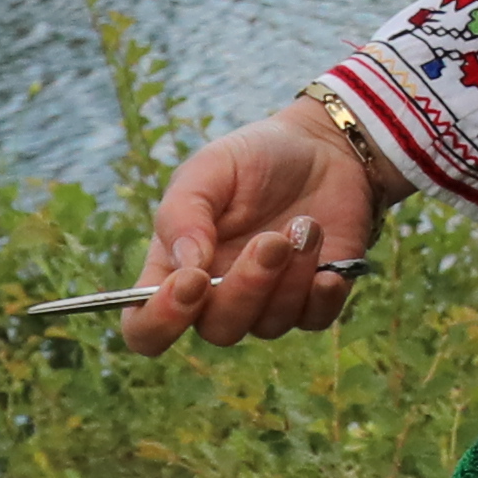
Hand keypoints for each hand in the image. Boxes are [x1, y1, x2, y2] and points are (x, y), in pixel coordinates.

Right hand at [114, 105, 383, 352]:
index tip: (191, 280)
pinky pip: (313, 319)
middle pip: (218, 329)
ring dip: (289, 277)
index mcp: (178, 269)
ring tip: (305, 225)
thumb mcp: (209, 170)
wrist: (323, 147)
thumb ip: (183, 214)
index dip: (161, 321)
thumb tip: (186, 266)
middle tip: (271, 239)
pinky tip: (329, 267)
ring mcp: (268, 302)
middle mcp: (219, 295)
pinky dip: (322, 295)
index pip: (147, 327)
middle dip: (246, 287)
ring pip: (269, 324)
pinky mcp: (314, 299)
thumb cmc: (253, 158)